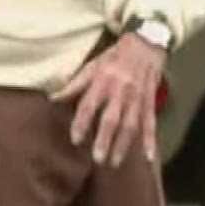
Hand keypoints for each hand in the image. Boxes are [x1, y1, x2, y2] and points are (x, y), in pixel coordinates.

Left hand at [54, 33, 163, 166]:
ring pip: (131, 125)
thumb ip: (74, 84)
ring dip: (123, 145)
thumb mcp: (92, 65)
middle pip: (112, 119)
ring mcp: (137, 97)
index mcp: (103, 81)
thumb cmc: (115, 56)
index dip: (82, 123)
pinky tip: (149, 156)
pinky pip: (151, 122)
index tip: (75, 140)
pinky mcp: (150, 101)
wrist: (146, 42)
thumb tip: (53, 97)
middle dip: (105, 140)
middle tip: (98, 159)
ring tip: (115, 162)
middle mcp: (120, 90)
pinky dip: (151, 140)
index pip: (89, 105)